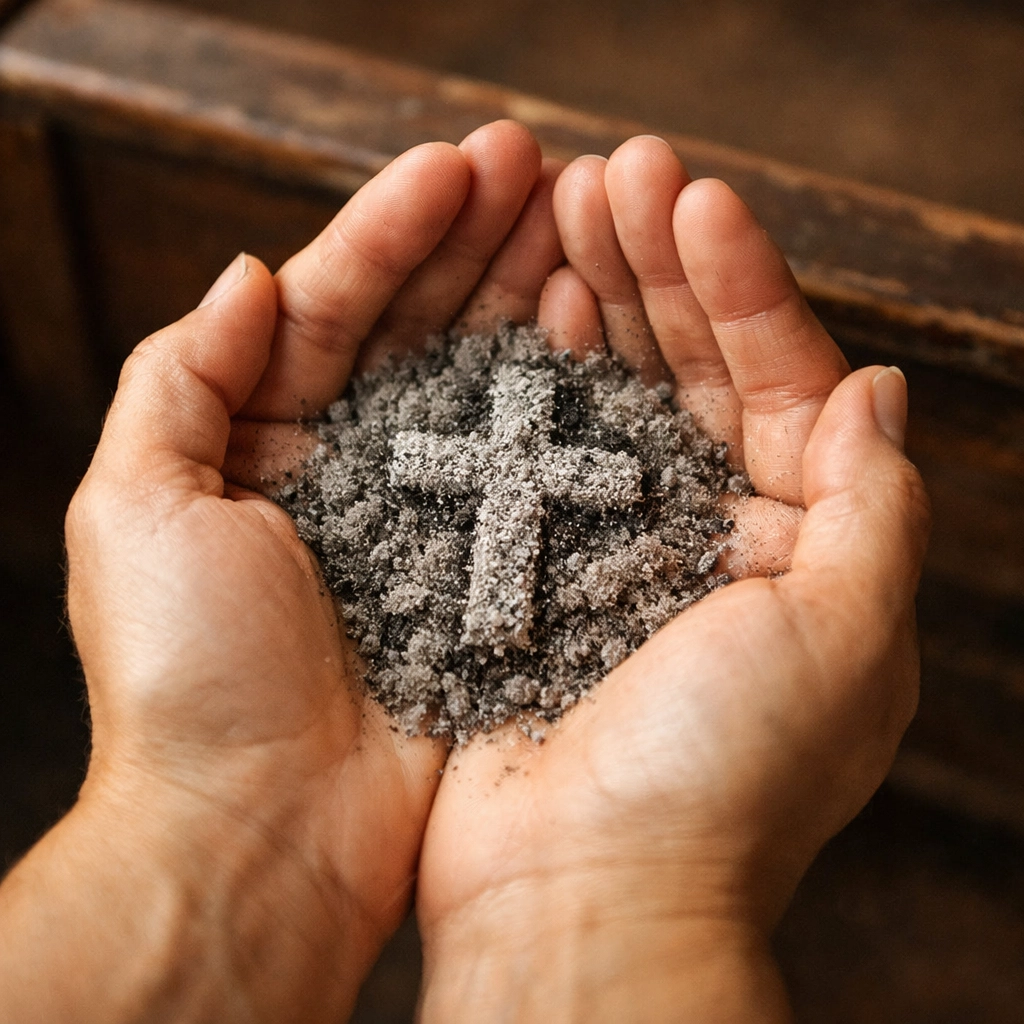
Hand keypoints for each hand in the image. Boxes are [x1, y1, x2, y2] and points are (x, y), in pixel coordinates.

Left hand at [0, 121, 564, 1023]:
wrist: (262, 834)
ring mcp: (428, 516)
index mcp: (262, 442)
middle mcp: (351, 467)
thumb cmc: (184, 677)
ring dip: (524, 295)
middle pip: (419, 329)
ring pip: (482, 381)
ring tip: (579, 217)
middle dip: (473, 240)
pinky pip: (527, 466)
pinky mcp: (486, 570)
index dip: (392, 227)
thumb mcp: (132, 509)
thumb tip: (250, 274)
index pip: (333, 306)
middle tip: (540, 165)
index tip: (458, 163)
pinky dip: (559, 398)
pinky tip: (596, 330)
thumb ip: (179, 379)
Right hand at [416, 137, 930, 1021]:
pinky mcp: (532, 567)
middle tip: (613, 169)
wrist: (578, 896)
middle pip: (696, 374)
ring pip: (614, 397)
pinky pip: (540, 452)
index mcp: (801, 550)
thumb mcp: (844, 640)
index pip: (786, 382)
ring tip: (562, 206)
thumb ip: (872, 508)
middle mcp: (713, 540)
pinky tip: (526, 307)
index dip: (743, 286)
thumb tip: (883, 386)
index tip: (693, 199)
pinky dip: (536, 379)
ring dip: (598, 300)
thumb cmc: (723, 783)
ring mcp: (615, 549)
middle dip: (661, 269)